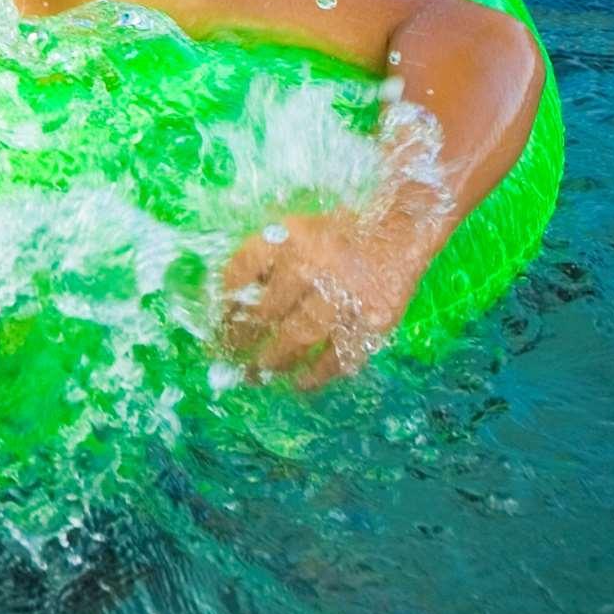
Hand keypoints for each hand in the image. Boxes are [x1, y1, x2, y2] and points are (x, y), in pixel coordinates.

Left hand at [216, 204, 431, 387]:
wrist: (396, 233)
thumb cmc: (335, 234)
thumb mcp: (293, 231)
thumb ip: (263, 260)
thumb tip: (229, 300)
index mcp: (287, 238)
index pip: (242, 270)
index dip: (225, 301)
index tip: (217, 322)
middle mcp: (312, 265)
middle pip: (266, 311)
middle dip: (242, 338)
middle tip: (229, 354)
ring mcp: (343, 295)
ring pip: (299, 337)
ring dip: (274, 360)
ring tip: (257, 373)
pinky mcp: (371, 320)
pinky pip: (339, 355)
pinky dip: (317, 374)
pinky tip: (300, 382)